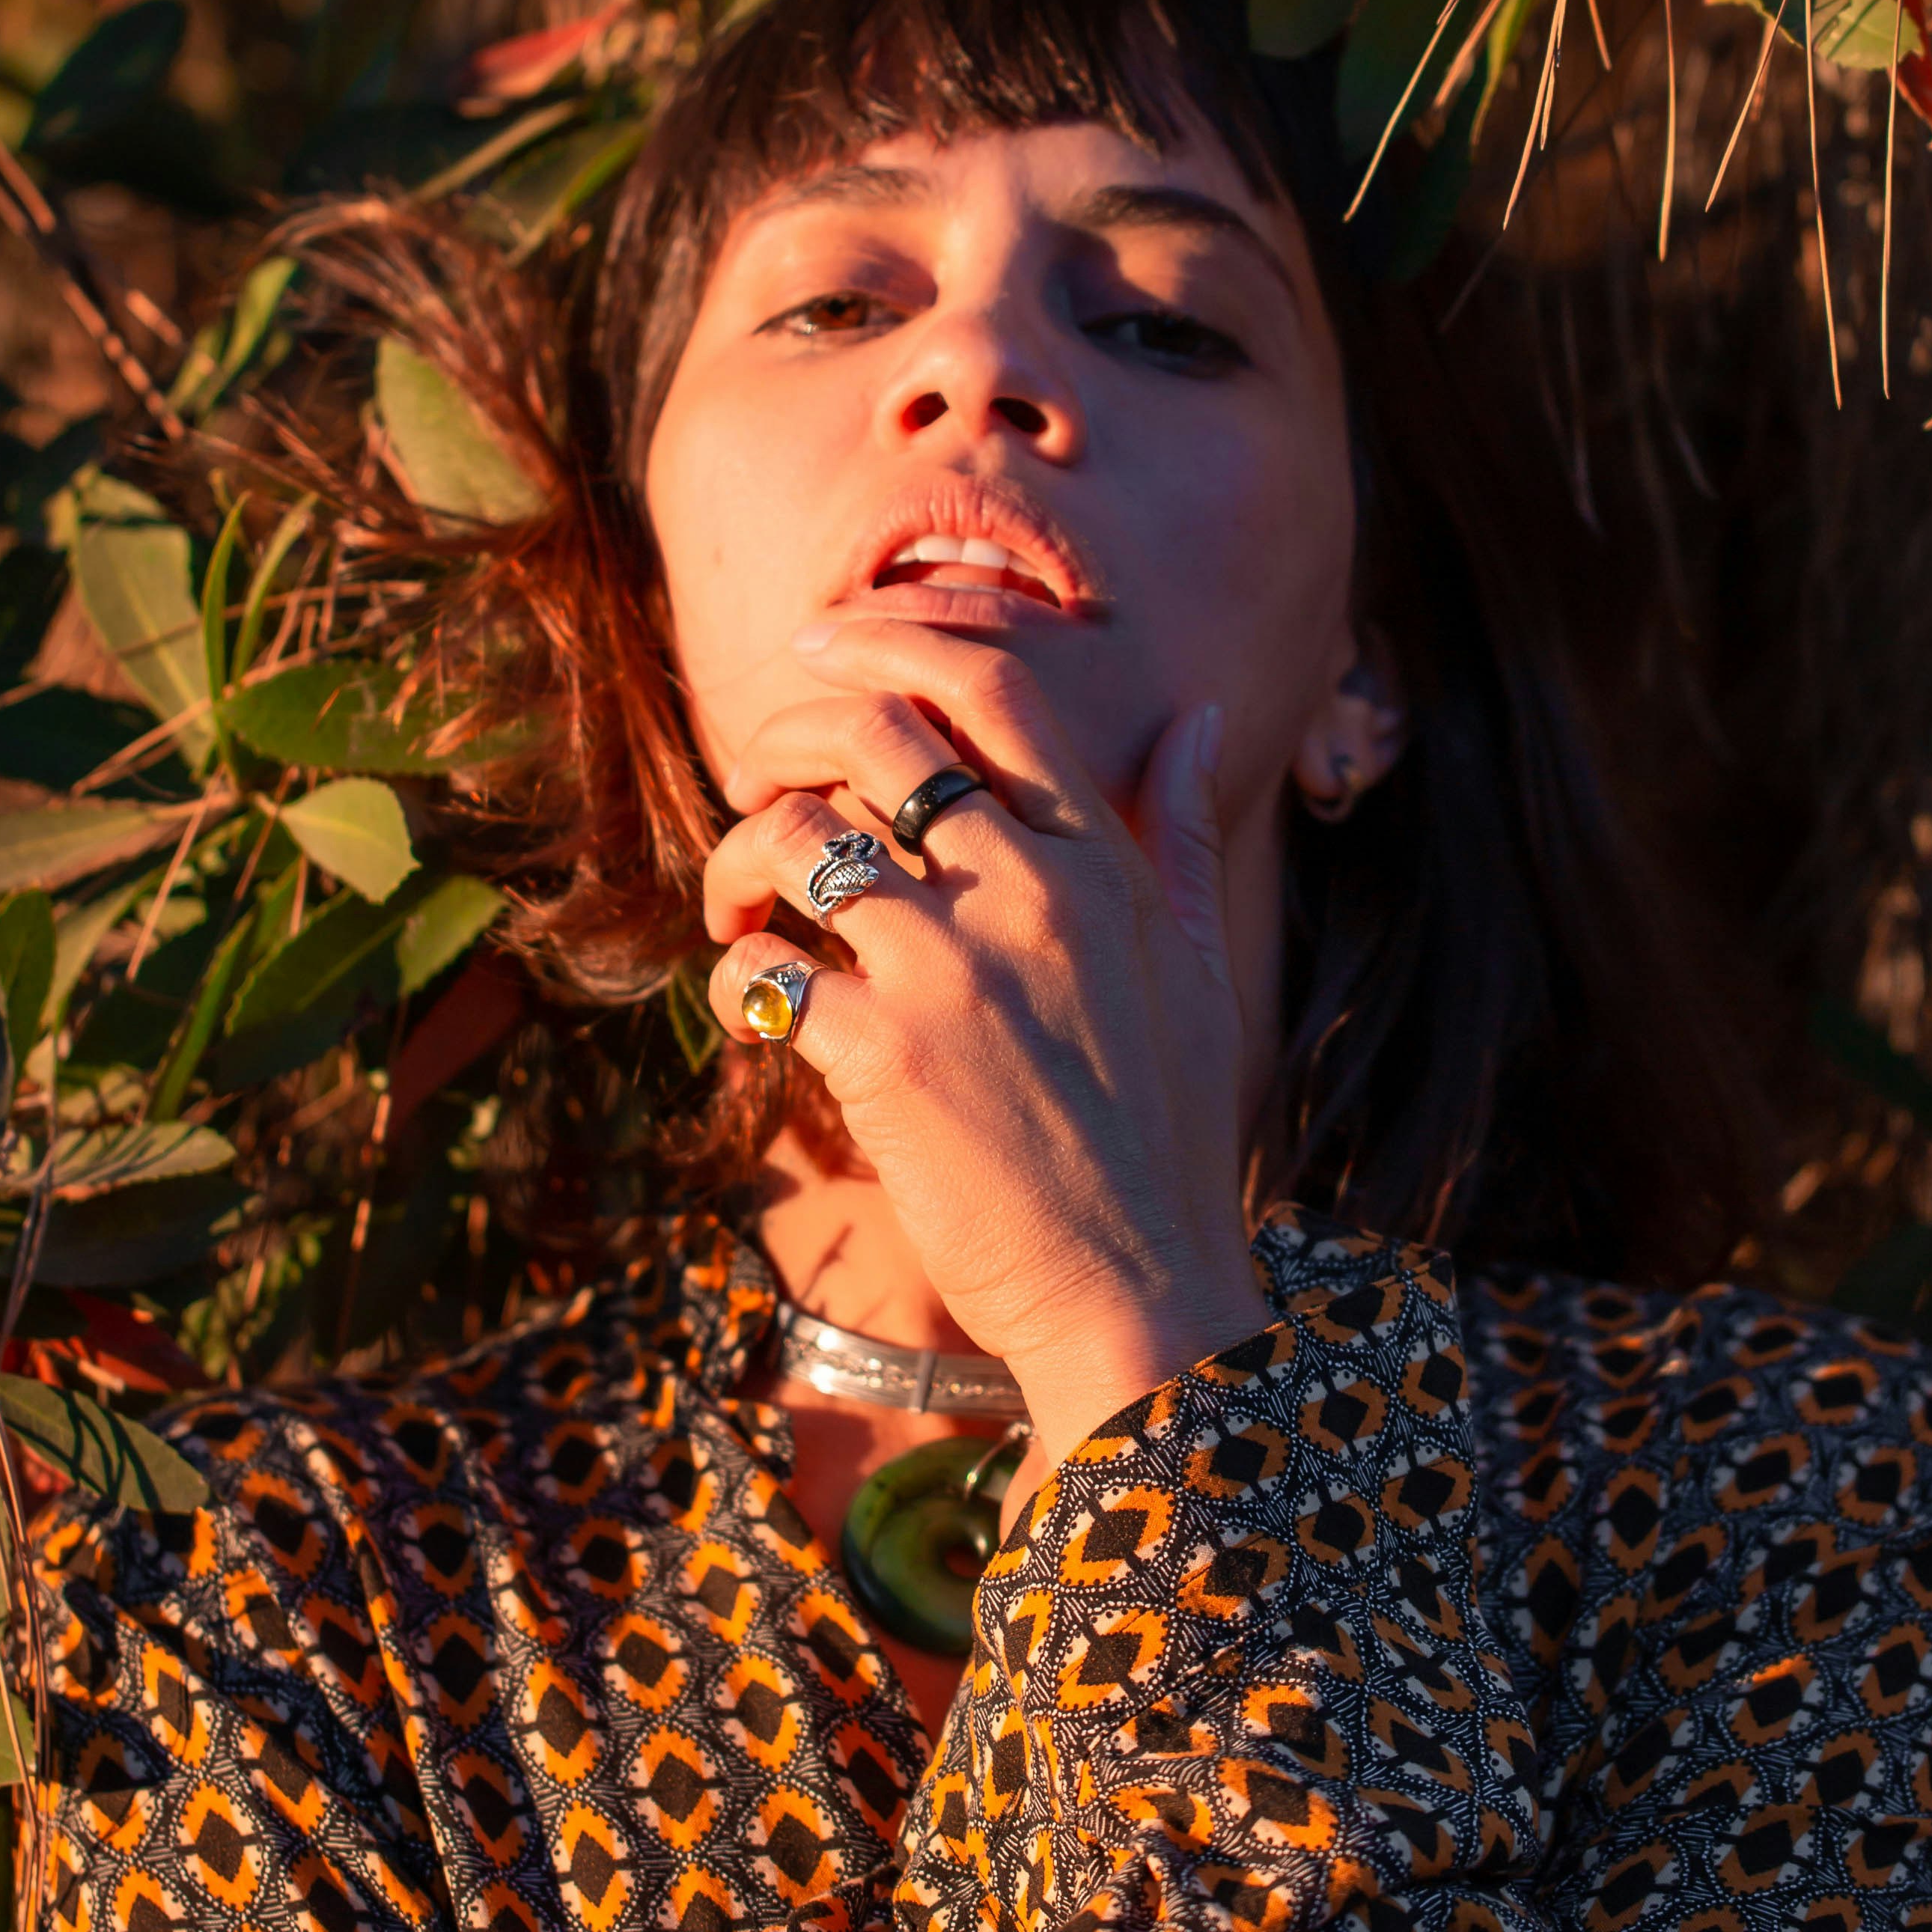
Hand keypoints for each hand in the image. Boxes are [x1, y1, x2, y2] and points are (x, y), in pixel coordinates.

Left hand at [701, 619, 1268, 1485]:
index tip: (820, 650)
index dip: (890, 641)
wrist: (1138, 1290)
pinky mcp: (881, 1055)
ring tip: (739, 902)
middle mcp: (1028, 894)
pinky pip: (762, 968)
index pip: (996, 692)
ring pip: (798, 839)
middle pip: (875, 738)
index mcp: (1102, 867)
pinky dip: (735, 972)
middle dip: (787, 735)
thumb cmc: (1168, 1136)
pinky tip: (756, 997)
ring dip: (739, 857)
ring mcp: (950, 971)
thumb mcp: (1196, 970)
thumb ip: (1181, 834)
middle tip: (754, 774)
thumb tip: (1197, 716)